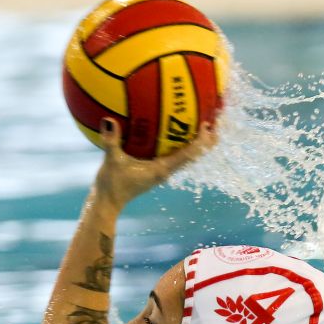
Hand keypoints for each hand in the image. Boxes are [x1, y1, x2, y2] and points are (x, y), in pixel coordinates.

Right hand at [94, 118, 216, 209]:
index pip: (188, 154)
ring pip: (186, 156)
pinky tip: (174, 131)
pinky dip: (180, 144)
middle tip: (216, 121)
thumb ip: (111, 141)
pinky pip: (174, 155)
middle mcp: (166, 170)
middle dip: (206, 141)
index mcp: (162, 169)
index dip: (200, 141)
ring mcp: (163, 171)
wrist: (108, 203)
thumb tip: (109, 120)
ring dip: (196, 143)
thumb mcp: (111, 161)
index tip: (209, 125)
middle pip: (194, 155)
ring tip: (204, 125)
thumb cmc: (111, 185)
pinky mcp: (156, 170)